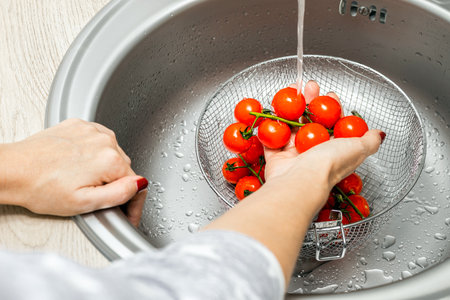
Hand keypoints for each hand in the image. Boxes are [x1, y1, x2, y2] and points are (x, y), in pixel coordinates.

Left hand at [0, 119, 146, 225]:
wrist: (13, 170)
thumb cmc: (41, 187)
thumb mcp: (84, 203)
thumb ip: (119, 194)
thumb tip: (140, 184)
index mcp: (110, 160)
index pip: (136, 184)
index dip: (133, 204)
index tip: (127, 214)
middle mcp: (105, 140)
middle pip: (125, 168)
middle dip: (117, 184)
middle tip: (97, 199)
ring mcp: (92, 130)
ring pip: (112, 154)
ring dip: (105, 168)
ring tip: (83, 180)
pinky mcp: (80, 125)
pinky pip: (98, 141)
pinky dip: (94, 153)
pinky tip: (78, 165)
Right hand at [264, 81, 383, 211]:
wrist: (300, 181)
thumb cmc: (329, 166)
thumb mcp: (358, 148)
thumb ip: (370, 140)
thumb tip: (380, 134)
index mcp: (335, 150)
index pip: (334, 124)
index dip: (333, 108)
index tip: (330, 95)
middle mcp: (314, 152)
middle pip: (312, 120)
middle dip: (311, 101)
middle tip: (309, 87)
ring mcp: (294, 155)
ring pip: (291, 126)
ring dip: (290, 108)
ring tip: (291, 92)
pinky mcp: (276, 157)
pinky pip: (272, 139)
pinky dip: (271, 127)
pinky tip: (273, 112)